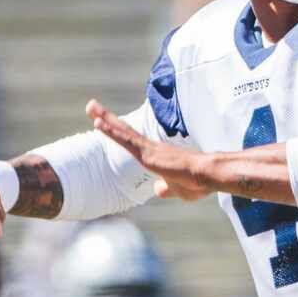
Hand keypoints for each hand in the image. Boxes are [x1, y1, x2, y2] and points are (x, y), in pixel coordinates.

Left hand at [87, 100, 212, 200]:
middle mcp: (152, 148)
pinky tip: (98, 123)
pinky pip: (125, 140)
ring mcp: (149, 149)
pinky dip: (111, 131)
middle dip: (107, 117)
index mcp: (158, 155)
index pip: (133, 141)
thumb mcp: (178, 190)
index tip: (106, 122)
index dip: (119, 132)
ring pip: (123, 131)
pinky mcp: (148, 153)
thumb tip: (158, 190)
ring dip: (105, 118)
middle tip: (91, 105)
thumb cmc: (198, 183)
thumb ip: (167, 189)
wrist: (208, 175)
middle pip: (125, 130)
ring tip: (90, 106)